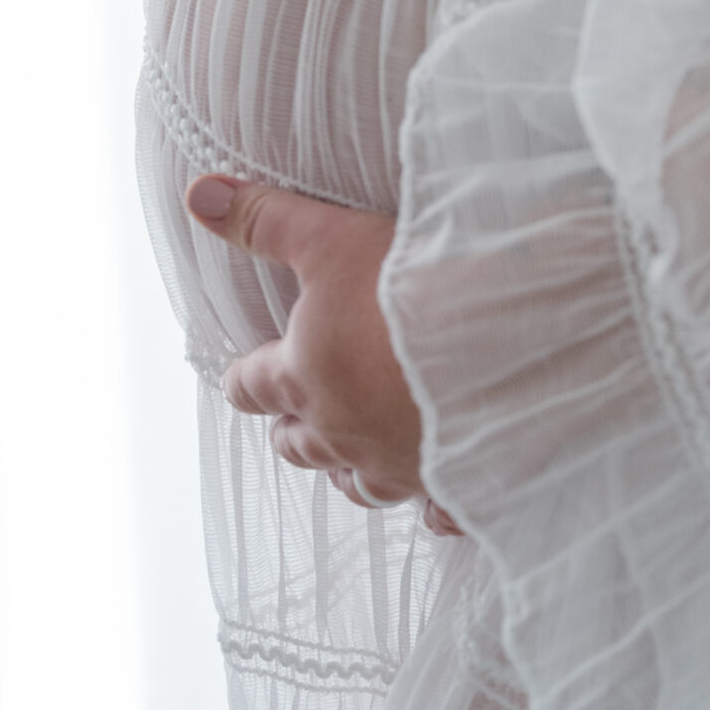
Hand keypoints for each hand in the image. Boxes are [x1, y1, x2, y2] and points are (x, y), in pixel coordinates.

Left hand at [184, 176, 460, 529]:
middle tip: (290, 419)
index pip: (251, 386)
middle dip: (291, 429)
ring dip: (346, 470)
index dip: (244, 378)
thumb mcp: (330, 237)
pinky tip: (433, 504)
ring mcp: (396, 465)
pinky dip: (428, 508)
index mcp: (306, 376)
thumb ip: (265, 220)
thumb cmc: (412, 283)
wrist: (510, 333)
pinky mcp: (451, 482)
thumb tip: (199, 195)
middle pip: (297, 445)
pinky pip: (433, 514)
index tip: (242, 375)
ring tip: (349, 458)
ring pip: (355, 486)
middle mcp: (342, 432)